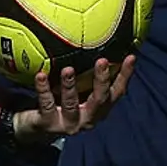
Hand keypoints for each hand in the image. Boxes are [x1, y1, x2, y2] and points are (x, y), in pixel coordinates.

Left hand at [14, 56, 135, 141]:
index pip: (117, 92)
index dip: (126, 76)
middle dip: (102, 80)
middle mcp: (87, 118)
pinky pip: (46, 104)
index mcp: (98, 109)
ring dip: (70, 85)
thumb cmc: (59, 102)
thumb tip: (96, 37)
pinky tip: (40, 75)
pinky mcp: (48, 124)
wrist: (35, 128)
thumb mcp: (76, 89)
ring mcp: (68, 123)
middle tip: (102, 60)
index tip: (131, 56)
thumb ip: (85, 72)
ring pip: (72, 103)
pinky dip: (43, 89)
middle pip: (99, 99)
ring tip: (68, 69)